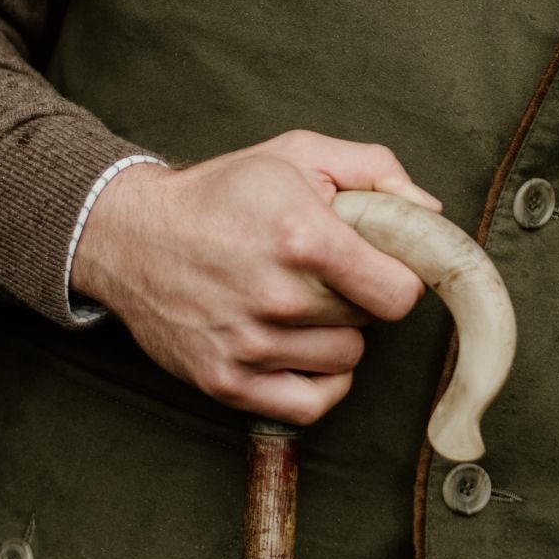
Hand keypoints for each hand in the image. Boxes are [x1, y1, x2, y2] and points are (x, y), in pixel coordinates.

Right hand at [70, 131, 442, 424]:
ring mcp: (249, 345)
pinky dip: (317, 383)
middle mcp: (277, 297)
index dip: (398, 275)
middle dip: (357, 296)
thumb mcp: (297, 152)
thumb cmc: (221, 193)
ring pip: (344, 361)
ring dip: (333, 336)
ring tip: (297, 302)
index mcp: (302, 236)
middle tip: (321, 271)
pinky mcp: (226, 382)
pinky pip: (310, 406)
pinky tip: (300, 349)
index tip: (378, 263)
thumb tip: (428, 212)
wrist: (129, 235)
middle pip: (370, 323)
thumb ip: (374, 171)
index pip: (399, 292)